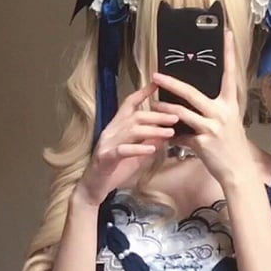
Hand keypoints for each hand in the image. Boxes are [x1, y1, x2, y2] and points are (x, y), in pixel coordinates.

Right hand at [71, 83, 178, 206]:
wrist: (94, 187)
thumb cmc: (115, 169)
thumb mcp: (136, 153)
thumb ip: (148, 141)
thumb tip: (166, 131)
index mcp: (117, 126)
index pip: (130, 103)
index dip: (143, 93)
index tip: (158, 84)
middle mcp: (111, 130)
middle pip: (136, 116)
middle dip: (157, 115)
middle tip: (175, 117)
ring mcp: (107, 143)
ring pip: (131, 131)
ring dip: (152, 130)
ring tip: (169, 132)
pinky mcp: (106, 157)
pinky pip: (123, 150)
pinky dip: (138, 148)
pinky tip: (151, 149)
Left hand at [150, 28, 254, 189]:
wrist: (238, 171)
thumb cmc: (232, 146)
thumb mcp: (229, 123)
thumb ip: (214, 110)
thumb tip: (195, 100)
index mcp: (230, 104)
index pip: (229, 74)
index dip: (228, 53)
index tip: (225, 33)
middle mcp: (221, 113)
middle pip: (191, 92)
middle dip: (171, 83)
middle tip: (156, 75)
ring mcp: (211, 128)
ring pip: (181, 114)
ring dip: (163, 110)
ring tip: (152, 105)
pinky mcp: (202, 143)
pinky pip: (181, 136)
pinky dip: (171, 136)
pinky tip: (163, 136)